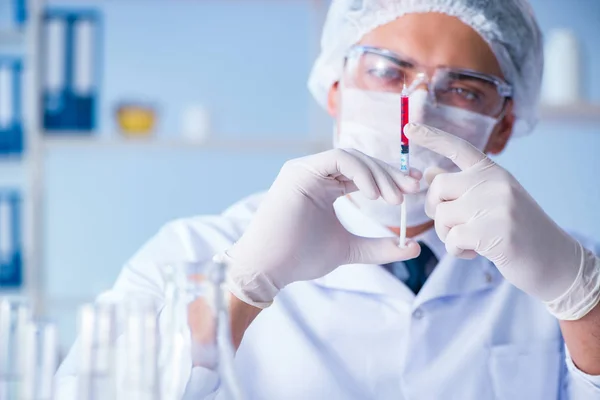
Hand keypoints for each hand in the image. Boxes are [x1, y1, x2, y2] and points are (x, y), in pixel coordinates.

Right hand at [225, 148, 421, 307]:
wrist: (270, 268)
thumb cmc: (302, 258)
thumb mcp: (350, 249)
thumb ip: (379, 247)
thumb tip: (413, 246)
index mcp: (326, 186)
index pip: (364, 174)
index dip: (391, 177)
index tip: (414, 189)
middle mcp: (316, 173)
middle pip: (362, 162)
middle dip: (390, 174)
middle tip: (412, 190)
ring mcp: (306, 169)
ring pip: (352, 157)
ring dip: (378, 175)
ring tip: (394, 200)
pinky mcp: (299, 170)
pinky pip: (338, 159)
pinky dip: (360, 173)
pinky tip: (374, 195)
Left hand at [405, 123, 585, 304]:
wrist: (554, 259)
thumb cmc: (517, 229)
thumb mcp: (492, 199)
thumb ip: (463, 186)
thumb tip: (429, 172)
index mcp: (493, 171)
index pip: (458, 147)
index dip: (431, 136)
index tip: (407, 128)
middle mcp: (494, 182)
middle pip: (438, 188)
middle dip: (434, 209)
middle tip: (450, 226)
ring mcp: (495, 205)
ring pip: (442, 216)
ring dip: (447, 235)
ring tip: (471, 241)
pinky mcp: (493, 231)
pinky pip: (452, 239)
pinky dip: (457, 250)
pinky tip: (476, 252)